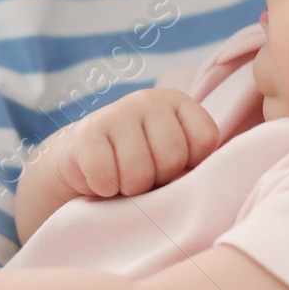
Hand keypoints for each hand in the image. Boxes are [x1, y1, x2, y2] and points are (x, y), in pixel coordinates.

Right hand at [53, 88, 219, 201]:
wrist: (83, 158)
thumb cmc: (139, 162)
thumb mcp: (173, 158)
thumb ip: (192, 164)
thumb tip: (187, 182)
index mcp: (176, 103)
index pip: (205, 139)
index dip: (192, 165)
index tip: (175, 166)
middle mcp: (148, 100)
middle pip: (173, 158)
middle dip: (159, 180)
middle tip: (144, 176)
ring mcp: (115, 112)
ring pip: (138, 173)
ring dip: (130, 189)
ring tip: (122, 179)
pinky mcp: (86, 132)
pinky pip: (105, 176)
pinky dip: (103, 188)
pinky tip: (102, 180)